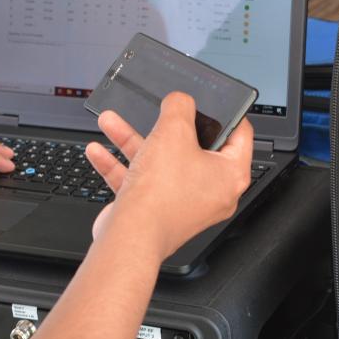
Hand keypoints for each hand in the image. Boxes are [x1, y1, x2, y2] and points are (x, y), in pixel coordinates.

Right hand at [84, 92, 252, 258]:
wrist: (130, 238)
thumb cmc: (161, 196)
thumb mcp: (173, 132)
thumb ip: (179, 108)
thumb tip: (180, 100)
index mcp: (230, 175)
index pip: (239, 135)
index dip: (226, 113)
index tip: (213, 102)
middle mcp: (210, 192)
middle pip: (191, 147)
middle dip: (164, 126)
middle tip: (159, 111)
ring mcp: (182, 203)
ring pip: (159, 162)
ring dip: (132, 140)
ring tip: (111, 121)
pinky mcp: (156, 211)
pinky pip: (140, 181)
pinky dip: (120, 164)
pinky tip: (99, 151)